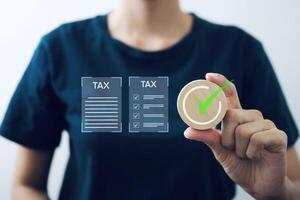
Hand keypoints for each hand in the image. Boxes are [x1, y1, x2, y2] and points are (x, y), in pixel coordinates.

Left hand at [184, 73, 287, 198]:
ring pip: (243, 130)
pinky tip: (256, 155)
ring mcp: (265, 124)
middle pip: (231, 115)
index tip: (208, 76)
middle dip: (226, 137)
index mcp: (236, 117)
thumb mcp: (219, 151)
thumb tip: (187, 131)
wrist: (258, 185)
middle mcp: (251, 116)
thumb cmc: (239, 164)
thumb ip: (207, 138)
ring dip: (239, 148)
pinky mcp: (277, 135)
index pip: (229, 96)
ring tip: (245, 153)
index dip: (220, 84)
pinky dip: (252, 153)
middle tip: (232, 148)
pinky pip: (257, 139)